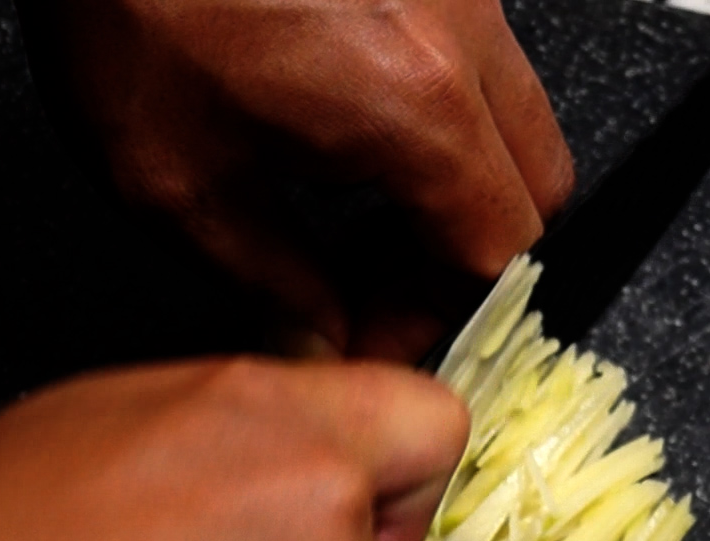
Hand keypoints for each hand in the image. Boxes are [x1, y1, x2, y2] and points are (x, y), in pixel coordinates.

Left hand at [20, 0, 574, 360]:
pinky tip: (346, 130)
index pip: (494, 255)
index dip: (435, 319)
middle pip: (535, 188)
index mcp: (413, 103)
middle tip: (376, 287)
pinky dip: (433, 119)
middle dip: (465, 255)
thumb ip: (267, 284)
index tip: (370, 338)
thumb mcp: (175, 179)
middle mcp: (459, 33)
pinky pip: (472, 59)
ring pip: (512, 120)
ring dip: (454, 185)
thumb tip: (314, 339)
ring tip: (352, 210)